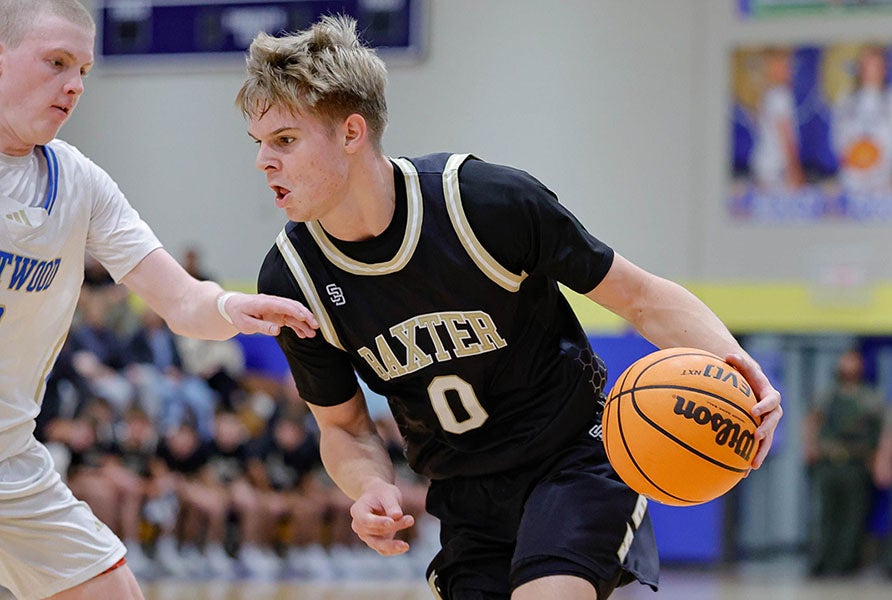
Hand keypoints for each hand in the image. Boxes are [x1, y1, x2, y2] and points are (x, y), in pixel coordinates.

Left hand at [223, 292, 318, 336]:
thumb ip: (262, 326)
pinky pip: (290, 319)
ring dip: (304, 323)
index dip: (296, 311)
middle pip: (293, 307)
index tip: (306, 317)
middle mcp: (273, 303)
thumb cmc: (238, 314)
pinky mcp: (278, 314)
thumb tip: (277, 330)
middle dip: (306, 316)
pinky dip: (298, 326)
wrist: (233, 306)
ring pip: (294, 313)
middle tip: (315, 326)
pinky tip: (304, 334)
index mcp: (264, 303)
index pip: (283, 305)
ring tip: (312, 333)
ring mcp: (277, 308)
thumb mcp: (246, 324)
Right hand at [349, 481, 414, 554]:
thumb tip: (397, 516)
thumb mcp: (387, 493)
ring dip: (396, 539)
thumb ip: (391, 504)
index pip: (366, 521)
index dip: (378, 523)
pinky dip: (394, 550)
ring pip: (380, 544)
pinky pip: (383, 551)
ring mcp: (367, 536)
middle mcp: (359, 526)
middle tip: (410, 519)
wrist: (380, 498)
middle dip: (394, 527)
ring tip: (410, 525)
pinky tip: (405, 547)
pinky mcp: (376, 542)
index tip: (391, 522)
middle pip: (375, 532)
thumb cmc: (382, 493)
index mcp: (357, 511)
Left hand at [725, 353, 782, 469]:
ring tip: (752, 466)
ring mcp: (767, 424)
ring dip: (761, 452)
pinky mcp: (759, 433)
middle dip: (766, 432)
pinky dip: (749, 459)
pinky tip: (740, 473)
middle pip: (772, 424)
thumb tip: (728, 356)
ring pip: (767, 440)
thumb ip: (738, 362)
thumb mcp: (742, 366)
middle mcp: (772, 412)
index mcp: (769, 395)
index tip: (753, 411)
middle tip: (756, 437)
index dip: (765, 406)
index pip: (772, 401)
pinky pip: (756, 447)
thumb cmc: (745, 374)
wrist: (750, 385)